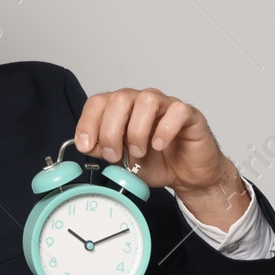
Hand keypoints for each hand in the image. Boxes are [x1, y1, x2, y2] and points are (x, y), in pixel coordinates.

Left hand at [74, 87, 249, 224]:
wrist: (186, 175)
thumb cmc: (156, 162)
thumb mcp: (121, 161)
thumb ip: (102, 149)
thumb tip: (85, 143)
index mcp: (122, 109)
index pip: (98, 102)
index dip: (87, 122)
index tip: (86, 145)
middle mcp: (141, 102)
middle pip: (119, 98)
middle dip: (111, 130)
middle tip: (115, 155)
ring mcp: (166, 105)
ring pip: (146, 100)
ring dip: (137, 131)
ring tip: (139, 152)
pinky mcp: (188, 114)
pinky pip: (177, 110)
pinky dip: (165, 130)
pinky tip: (159, 145)